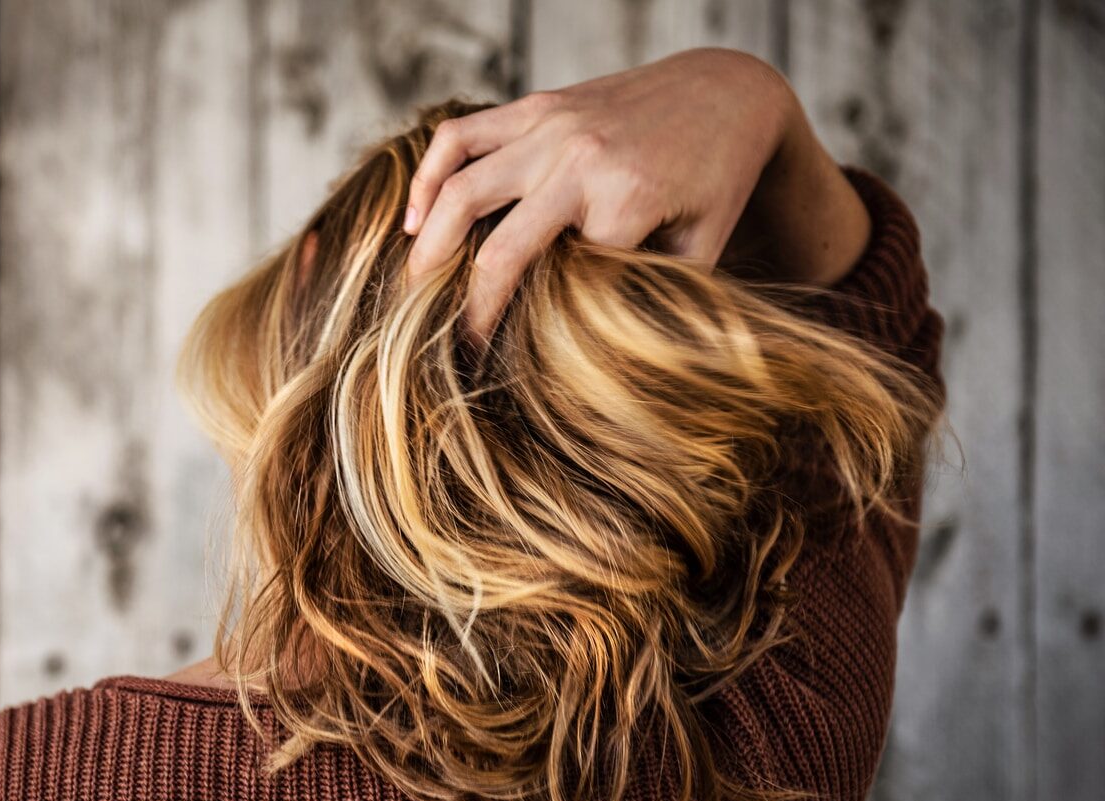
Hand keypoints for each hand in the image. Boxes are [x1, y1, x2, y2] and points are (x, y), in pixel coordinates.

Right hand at [402, 48, 806, 342]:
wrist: (728, 90)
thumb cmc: (718, 181)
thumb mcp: (703, 250)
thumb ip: (653, 297)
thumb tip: (604, 363)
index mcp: (627, 199)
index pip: (559, 286)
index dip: (530, 331)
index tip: (507, 370)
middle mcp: (580, 159)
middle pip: (496, 249)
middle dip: (464, 309)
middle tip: (441, 349)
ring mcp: (550, 126)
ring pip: (460, 188)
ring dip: (427, 247)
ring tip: (411, 290)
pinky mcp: (534, 106)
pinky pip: (460, 137)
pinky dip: (427, 177)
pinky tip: (413, 218)